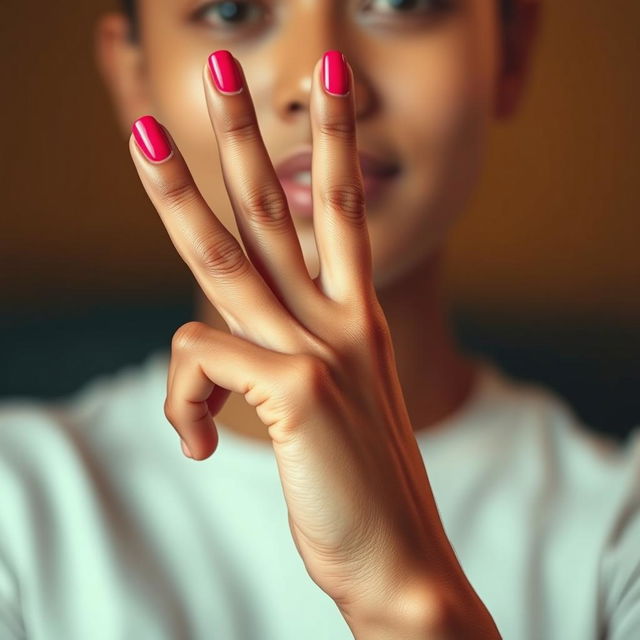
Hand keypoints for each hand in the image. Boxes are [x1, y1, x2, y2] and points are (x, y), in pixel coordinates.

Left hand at [129, 49, 498, 637]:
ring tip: (141, 131)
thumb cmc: (356, 485)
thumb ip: (276, 356)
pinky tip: (202, 447)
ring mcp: (318, 349)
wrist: (398, 564)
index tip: (329, 83)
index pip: (340, 212)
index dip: (332, 143)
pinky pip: (197, 367)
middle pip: (280, 207)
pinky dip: (182, 407)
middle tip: (223, 67)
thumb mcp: (326, 403)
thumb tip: (204, 349)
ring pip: (226, 252)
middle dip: (251, 132)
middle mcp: (338, 322)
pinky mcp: (295, 388)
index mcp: (355, 320)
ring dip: (178, 190)